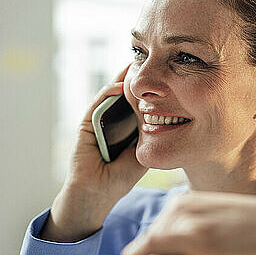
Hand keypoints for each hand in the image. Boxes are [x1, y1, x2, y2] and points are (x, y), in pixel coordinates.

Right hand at [40, 65, 147, 241]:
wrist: (96, 194)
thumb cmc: (120, 179)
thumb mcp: (143, 153)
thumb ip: (151, 135)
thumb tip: (169, 116)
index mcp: (126, 128)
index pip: (138, 103)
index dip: (149, 90)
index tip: (164, 75)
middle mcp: (112, 121)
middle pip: (126, 94)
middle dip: (137, 77)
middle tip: (151, 59)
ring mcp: (98, 121)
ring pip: (112, 94)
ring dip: (124, 78)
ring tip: (138, 63)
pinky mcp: (86, 123)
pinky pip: (98, 103)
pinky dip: (109, 92)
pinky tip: (122, 85)